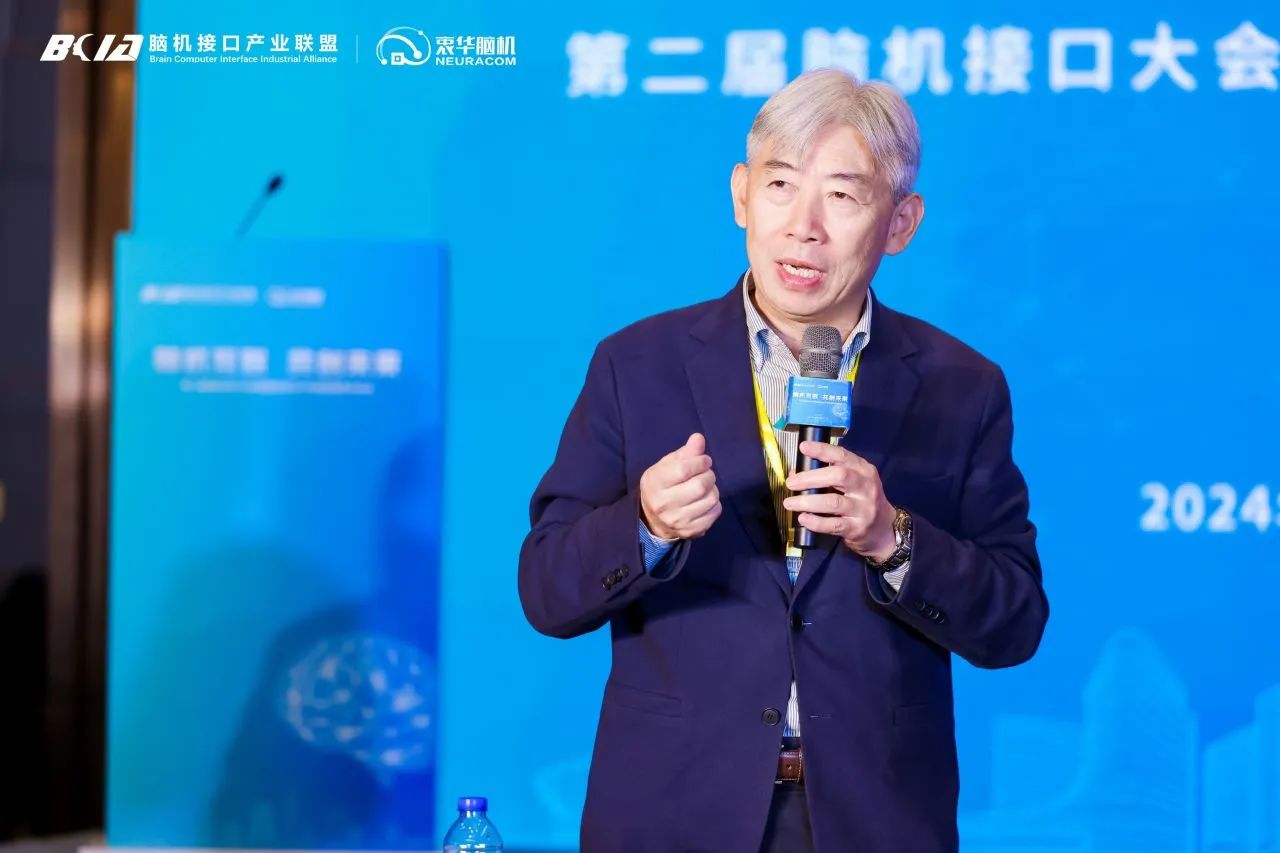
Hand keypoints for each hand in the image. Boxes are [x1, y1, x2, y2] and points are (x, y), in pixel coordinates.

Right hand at [639, 433, 721, 539]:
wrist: (652, 519)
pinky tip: (705, 501)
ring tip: (705, 487)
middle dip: (709, 475)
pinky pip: (715, 513)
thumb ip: (685, 452)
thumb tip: (699, 438)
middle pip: (700, 486)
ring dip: (713, 489)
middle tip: (706, 473)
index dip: (700, 462)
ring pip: (710, 499)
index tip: (704, 460)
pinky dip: (715, 504)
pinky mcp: (690, 531)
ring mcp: (677, 520)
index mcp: (655, 483)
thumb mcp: (667, 465)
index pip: (683, 470)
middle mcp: (663, 504)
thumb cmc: (662, 485)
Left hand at [783, 440, 896, 561]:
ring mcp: (863, 509)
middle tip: (792, 483)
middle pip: (838, 476)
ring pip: (833, 502)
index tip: (804, 447)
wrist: (883, 528)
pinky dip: (815, 522)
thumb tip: (795, 473)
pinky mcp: (857, 528)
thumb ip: (828, 475)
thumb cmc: (861, 500)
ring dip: (807, 501)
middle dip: (810, 478)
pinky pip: (833, 525)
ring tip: (790, 503)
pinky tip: (803, 518)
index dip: (822, 450)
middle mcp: (866, 487)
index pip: (842, 456)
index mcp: (864, 470)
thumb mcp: (853, 482)